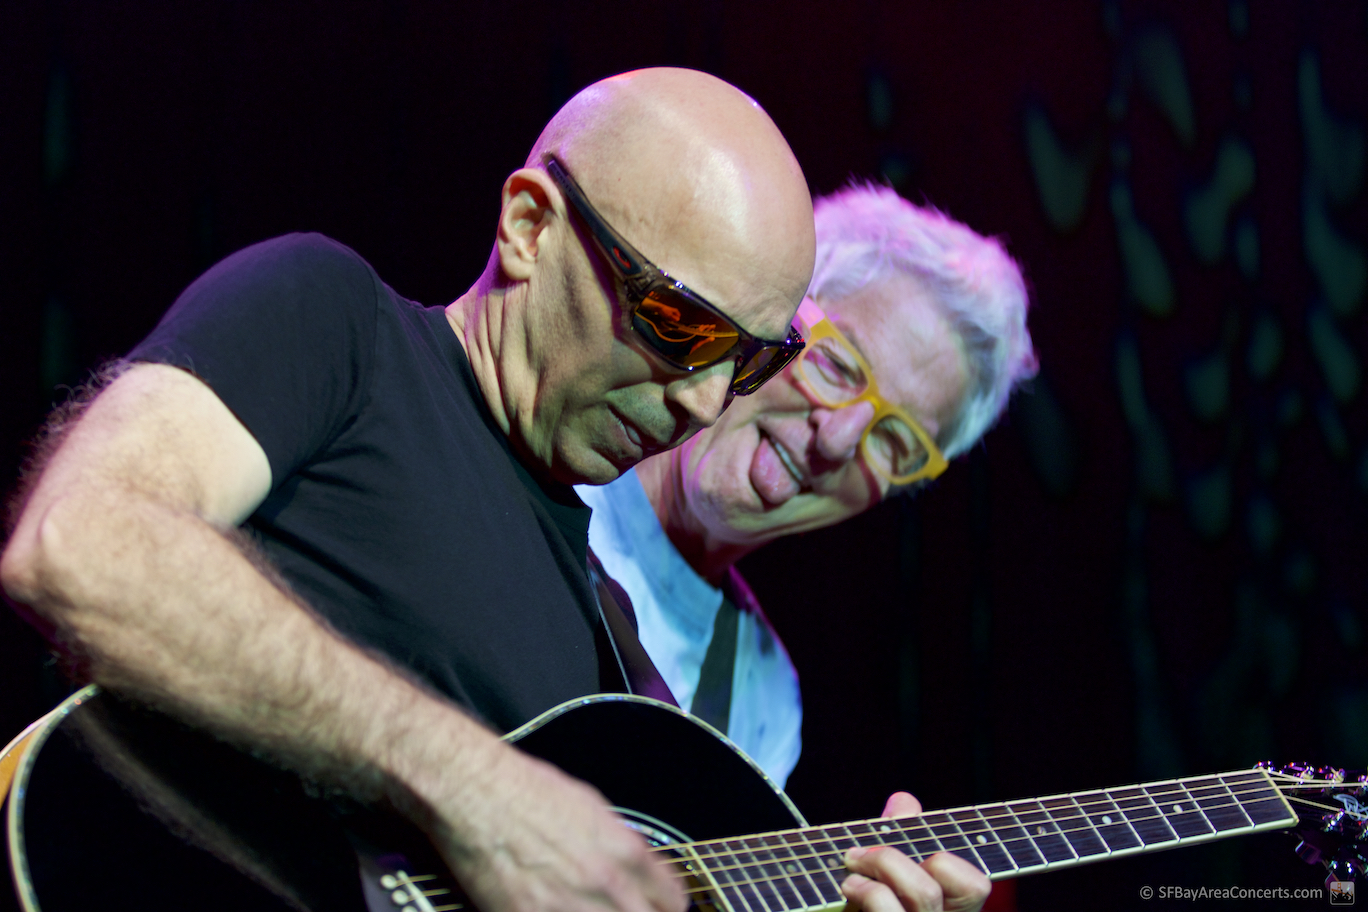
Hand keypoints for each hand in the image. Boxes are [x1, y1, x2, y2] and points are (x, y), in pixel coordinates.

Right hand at [434, 744, 686, 911]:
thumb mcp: (592, 807)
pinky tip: (557, 911)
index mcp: (625, 852)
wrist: (477, 793)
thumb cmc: (529, 790)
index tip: (663, 906)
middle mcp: (605, 885)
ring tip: (595, 908)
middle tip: (637, 910)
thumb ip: (619, 844)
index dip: (667, 904)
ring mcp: (567, 908)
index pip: (670, 899)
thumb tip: (635, 870)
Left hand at [840, 792, 990, 911]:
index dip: (947, 861)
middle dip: (892, 858)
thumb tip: (905, 802)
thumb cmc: (862, 909)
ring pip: (923, 896)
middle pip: (939, 887)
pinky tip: (848, 889)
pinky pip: (888, 909)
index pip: (976, 885)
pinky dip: (866, 891)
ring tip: (850, 872)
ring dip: (879, 870)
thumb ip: (897, 838)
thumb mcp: (880, 874)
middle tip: (858, 855)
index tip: (911, 852)